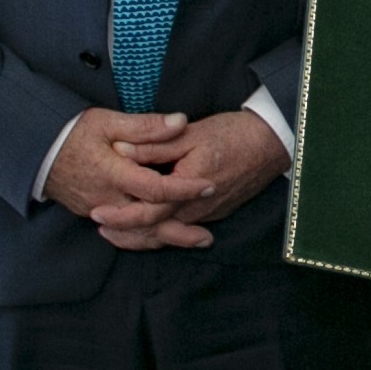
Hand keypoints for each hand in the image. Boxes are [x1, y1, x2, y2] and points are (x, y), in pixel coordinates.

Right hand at [43, 110, 212, 248]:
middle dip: (179, 232)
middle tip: (208, 238)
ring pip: (136, 231)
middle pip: (149, 222)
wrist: (31, 150)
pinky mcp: (92, 213)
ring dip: (166, 237)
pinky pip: (123, 230)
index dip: (185, 189)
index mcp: (114, 174)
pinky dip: (145, 235)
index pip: (156, 189)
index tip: (209, 185)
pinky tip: (163, 234)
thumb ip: (145, 126)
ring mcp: (98, 209)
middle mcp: (107, 198)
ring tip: (194, 240)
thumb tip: (180, 122)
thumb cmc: (68, 132)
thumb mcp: (107, 121)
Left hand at [97, 110, 291, 247]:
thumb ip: (155, 144)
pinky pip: (183, 228)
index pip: (148, 212)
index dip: (120, 215)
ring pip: (170, 234)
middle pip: (156, 231)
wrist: (273, 143)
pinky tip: (150, 228)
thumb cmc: (234, 134)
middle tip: (100, 227)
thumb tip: (120, 149)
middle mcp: (198, 208)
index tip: (97, 212)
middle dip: (126, 233)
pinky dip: (163, 232)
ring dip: (142, 236)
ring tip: (117, 233)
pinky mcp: (216, 212)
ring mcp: (209, 213)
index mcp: (189, 187)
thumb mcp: (191, 133)